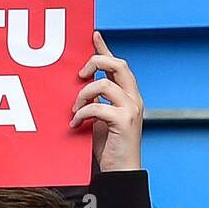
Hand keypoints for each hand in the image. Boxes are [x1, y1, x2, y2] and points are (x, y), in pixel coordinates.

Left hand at [71, 30, 142, 171]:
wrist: (120, 172)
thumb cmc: (110, 148)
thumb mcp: (101, 119)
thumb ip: (97, 101)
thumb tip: (83, 86)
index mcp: (129, 96)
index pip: (118, 65)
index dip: (105, 48)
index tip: (93, 35)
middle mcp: (134, 99)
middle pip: (118, 64)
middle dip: (96, 61)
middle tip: (79, 75)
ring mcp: (131, 109)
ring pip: (105, 84)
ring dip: (83, 94)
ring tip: (74, 110)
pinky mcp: (124, 122)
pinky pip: (98, 107)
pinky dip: (82, 114)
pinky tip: (75, 124)